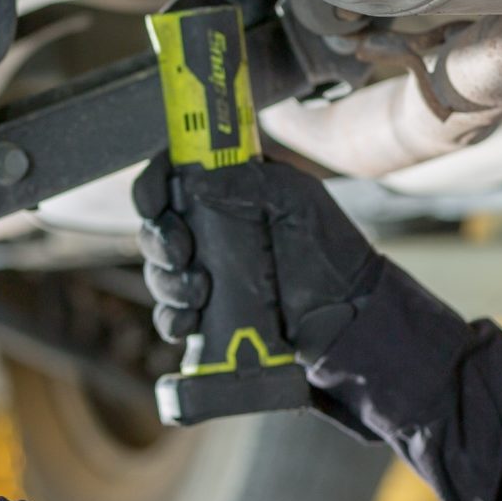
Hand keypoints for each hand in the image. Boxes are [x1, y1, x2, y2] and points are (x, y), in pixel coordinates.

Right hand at [133, 152, 382, 360]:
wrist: (350, 306)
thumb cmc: (329, 243)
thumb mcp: (298, 198)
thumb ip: (252, 181)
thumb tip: (197, 181)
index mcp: (225, 192)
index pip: (169, 180)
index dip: (151, 188)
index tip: (155, 204)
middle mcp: (207, 231)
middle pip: (155, 229)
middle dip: (159, 242)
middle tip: (182, 254)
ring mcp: (204, 273)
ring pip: (158, 273)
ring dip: (167, 282)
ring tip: (200, 291)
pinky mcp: (208, 314)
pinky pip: (170, 317)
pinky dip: (171, 319)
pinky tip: (190, 321)